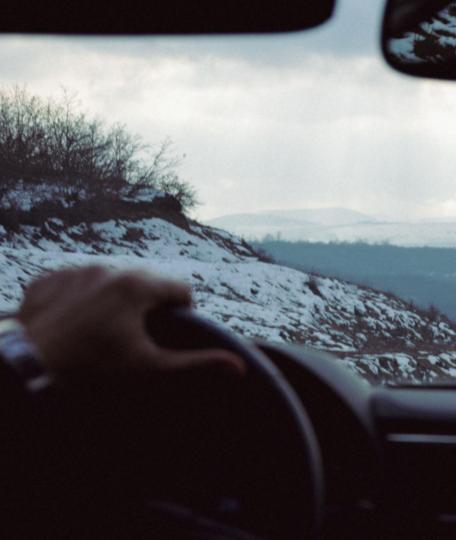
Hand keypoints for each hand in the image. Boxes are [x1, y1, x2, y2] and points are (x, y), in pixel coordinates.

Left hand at [16, 265, 244, 378]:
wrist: (24, 370)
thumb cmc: (91, 372)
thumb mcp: (149, 370)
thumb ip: (196, 364)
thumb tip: (239, 368)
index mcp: (137, 286)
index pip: (179, 289)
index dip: (183, 312)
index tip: (172, 333)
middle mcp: (107, 269)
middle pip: (145, 282)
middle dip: (148, 306)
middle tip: (137, 340)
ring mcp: (73, 272)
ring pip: (110, 281)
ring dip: (115, 301)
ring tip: (103, 335)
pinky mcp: (46, 282)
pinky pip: (75, 284)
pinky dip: (81, 300)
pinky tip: (76, 327)